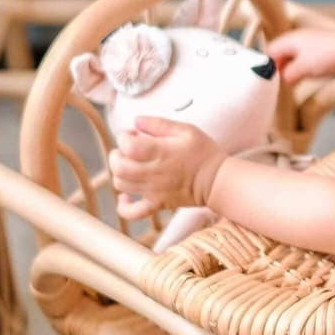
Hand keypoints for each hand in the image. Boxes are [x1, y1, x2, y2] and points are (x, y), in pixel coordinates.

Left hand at [109, 116, 225, 220]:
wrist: (217, 181)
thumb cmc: (204, 153)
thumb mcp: (186, 129)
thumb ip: (158, 124)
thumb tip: (137, 121)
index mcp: (159, 153)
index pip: (127, 145)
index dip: (124, 137)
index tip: (134, 134)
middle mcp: (153, 173)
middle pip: (119, 166)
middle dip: (117, 155)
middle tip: (127, 150)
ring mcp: (154, 191)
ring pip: (121, 184)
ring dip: (120, 173)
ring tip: (130, 167)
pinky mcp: (157, 204)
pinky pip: (134, 213)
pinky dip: (124, 207)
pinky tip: (126, 197)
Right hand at [266, 27, 334, 83]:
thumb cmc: (328, 55)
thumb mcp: (302, 68)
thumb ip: (288, 74)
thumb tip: (283, 79)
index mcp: (291, 39)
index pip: (271, 50)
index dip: (267, 66)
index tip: (266, 80)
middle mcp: (300, 39)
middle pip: (282, 53)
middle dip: (278, 68)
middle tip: (276, 84)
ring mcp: (312, 44)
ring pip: (294, 57)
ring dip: (291, 70)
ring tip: (289, 83)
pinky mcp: (323, 52)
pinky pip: (306, 60)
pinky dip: (302, 69)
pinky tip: (305, 77)